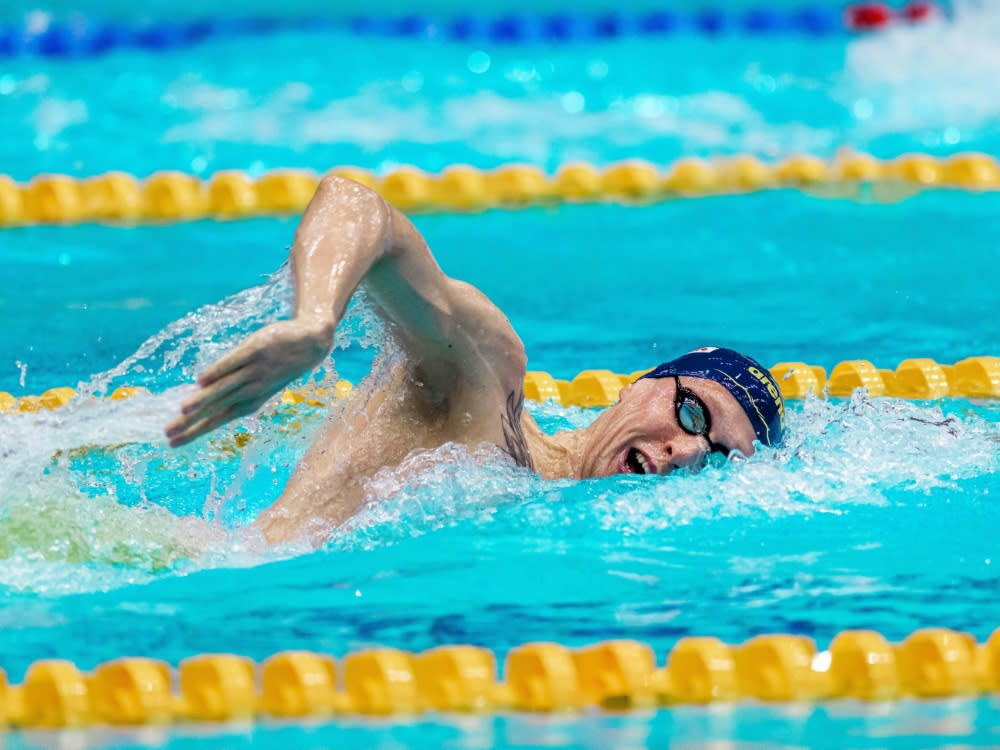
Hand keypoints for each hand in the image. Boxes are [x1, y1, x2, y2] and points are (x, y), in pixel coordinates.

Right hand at [166, 319, 331, 446]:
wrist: (312, 343)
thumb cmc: (280, 365)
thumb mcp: (259, 382)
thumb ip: (233, 389)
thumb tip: (201, 392)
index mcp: (251, 401)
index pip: (218, 419)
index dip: (196, 432)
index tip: (172, 444)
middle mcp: (252, 389)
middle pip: (216, 408)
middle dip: (192, 423)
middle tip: (168, 434)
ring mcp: (255, 370)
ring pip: (224, 388)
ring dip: (203, 400)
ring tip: (181, 412)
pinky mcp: (257, 349)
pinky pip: (235, 361)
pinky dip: (219, 370)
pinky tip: (200, 380)